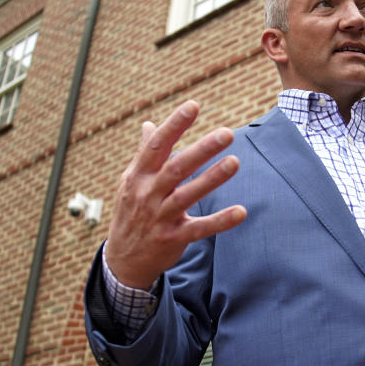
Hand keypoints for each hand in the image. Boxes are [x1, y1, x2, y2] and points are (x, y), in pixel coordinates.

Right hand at [104, 100, 246, 288]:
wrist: (122, 260)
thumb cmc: (131, 212)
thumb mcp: (130, 182)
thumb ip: (144, 153)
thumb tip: (149, 125)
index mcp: (139, 176)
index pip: (157, 146)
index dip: (174, 125)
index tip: (193, 106)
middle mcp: (147, 194)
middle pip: (176, 168)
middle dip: (202, 149)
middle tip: (227, 133)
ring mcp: (160, 217)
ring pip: (187, 195)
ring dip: (212, 179)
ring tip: (235, 162)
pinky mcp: (172, 238)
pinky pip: (199, 228)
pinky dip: (220, 221)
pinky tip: (241, 211)